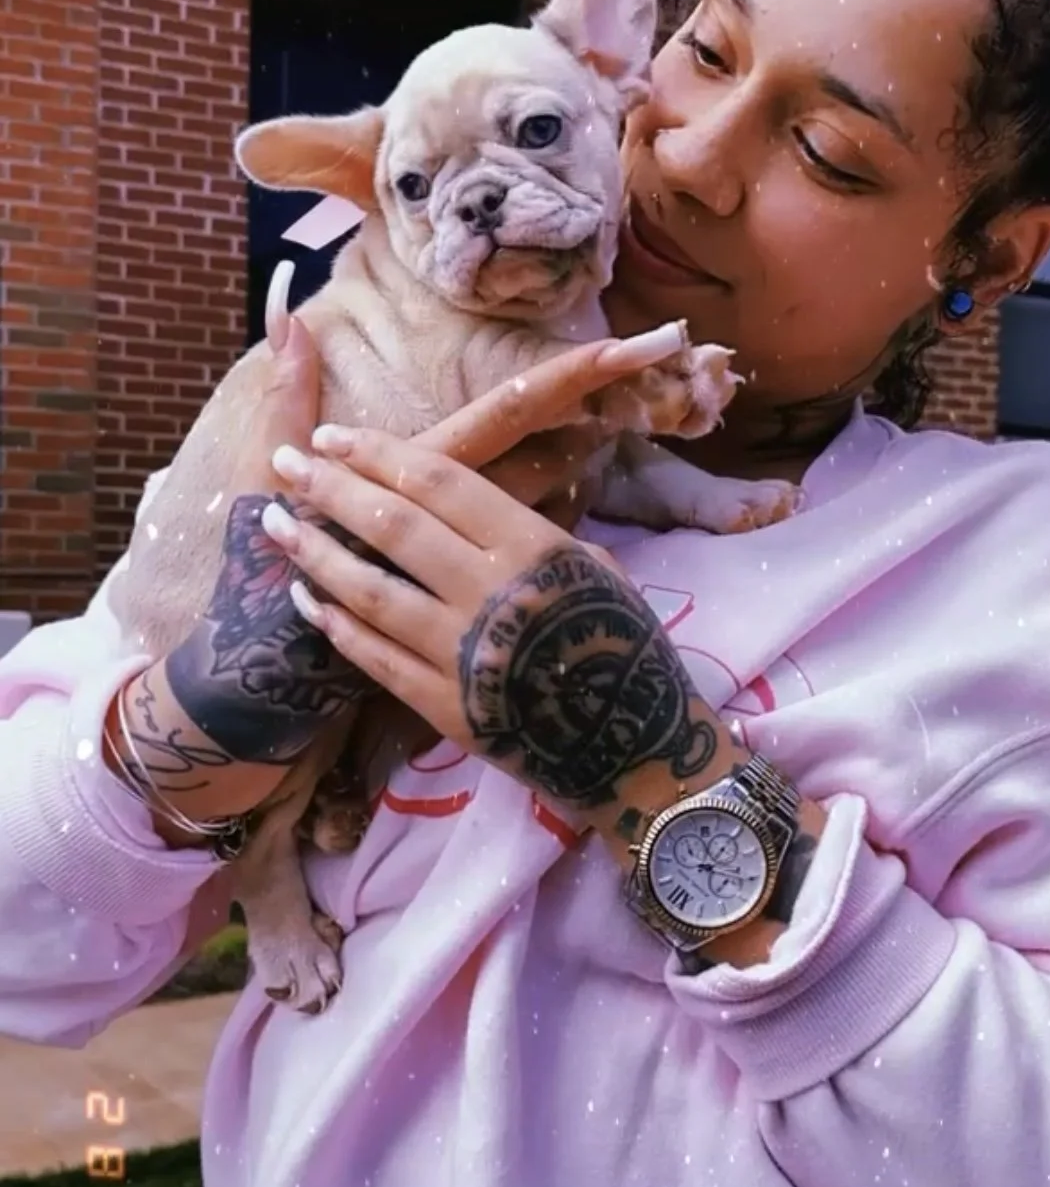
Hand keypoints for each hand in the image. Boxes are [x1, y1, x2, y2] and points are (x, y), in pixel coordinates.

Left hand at [162, 279, 675, 774]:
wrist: (636, 751)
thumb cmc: (625, 648)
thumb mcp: (596, 570)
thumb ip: (531, 535)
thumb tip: (476, 501)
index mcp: (533, 547)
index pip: (440, 483)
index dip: (379, 453)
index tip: (332, 435)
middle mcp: (492, 593)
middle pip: (395, 526)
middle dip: (332, 488)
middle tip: (286, 464)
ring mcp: (463, 653)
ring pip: (371, 592)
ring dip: (316, 553)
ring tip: (276, 523)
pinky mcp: (445, 707)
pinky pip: (376, 659)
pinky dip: (335, 625)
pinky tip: (306, 598)